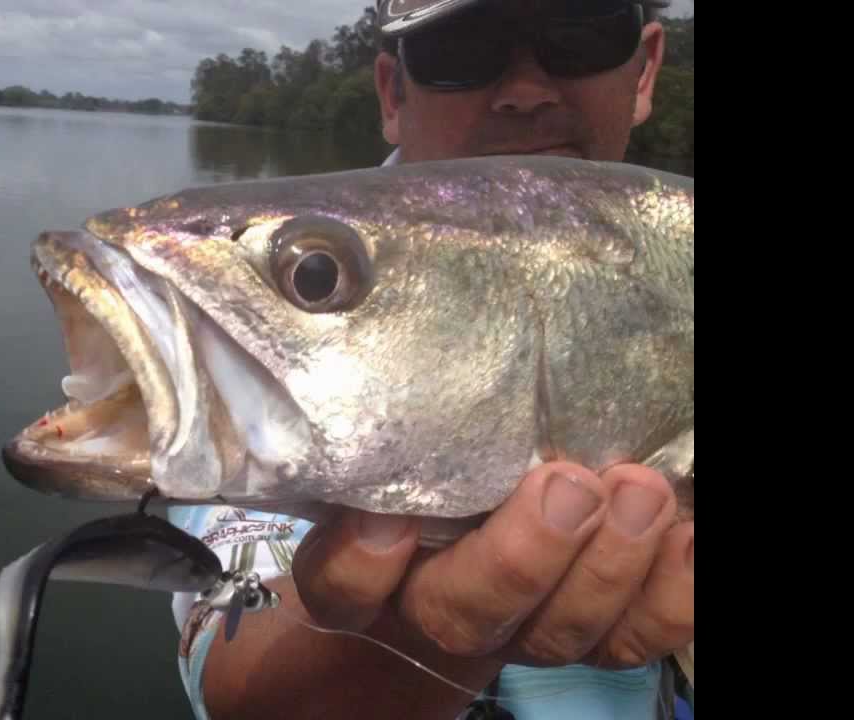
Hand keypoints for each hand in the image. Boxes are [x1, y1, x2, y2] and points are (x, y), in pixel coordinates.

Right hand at [291, 462, 693, 674]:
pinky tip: (685, 534)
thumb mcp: (390, 457)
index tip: (389, 516)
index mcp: (369, 576)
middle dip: (523, 556)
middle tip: (566, 485)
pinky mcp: (595, 633)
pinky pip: (638, 635)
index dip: (364, 565)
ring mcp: (523, 630)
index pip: (345, 589)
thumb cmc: (428, 481)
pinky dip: (670, 593)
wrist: (476, 545)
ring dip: (610, 565)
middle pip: (466, 614)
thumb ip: (384, 441)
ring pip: (562, 629)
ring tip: (639, 492)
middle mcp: (441, 614)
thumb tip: (376, 382)